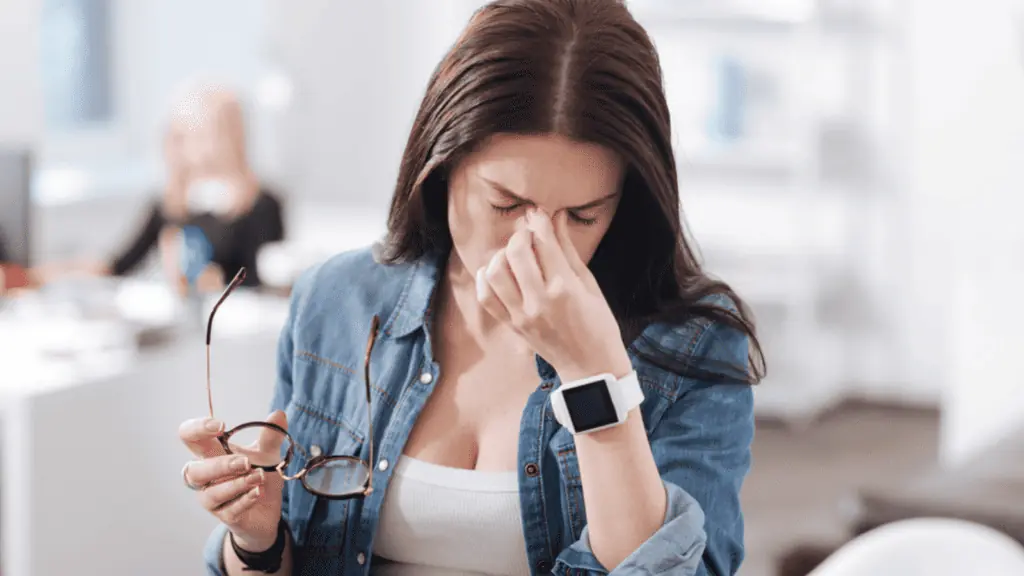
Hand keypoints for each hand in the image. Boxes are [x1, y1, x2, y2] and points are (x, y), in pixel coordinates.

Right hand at [179, 411, 287, 550]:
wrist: (267, 510)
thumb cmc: (258, 477)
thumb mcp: (267, 454)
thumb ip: (271, 436)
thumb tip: (278, 414)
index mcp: (211, 454)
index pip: (189, 438)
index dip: (197, 429)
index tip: (221, 426)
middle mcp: (206, 478)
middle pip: (193, 471)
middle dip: (220, 466)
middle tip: (246, 462)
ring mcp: (213, 499)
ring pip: (210, 494)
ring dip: (236, 484)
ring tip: (259, 477)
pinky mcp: (225, 517)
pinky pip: (229, 511)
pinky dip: (245, 500)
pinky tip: (257, 493)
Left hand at [476, 209, 630, 380]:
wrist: (590, 367)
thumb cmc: (598, 324)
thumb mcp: (590, 285)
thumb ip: (568, 250)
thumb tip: (555, 217)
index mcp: (565, 288)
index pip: (544, 243)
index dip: (539, 221)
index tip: (538, 213)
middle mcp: (540, 301)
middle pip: (516, 252)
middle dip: (521, 235)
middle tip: (529, 234)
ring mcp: (522, 315)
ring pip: (495, 272)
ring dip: (502, 256)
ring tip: (514, 256)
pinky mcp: (512, 326)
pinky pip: (485, 297)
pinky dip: (485, 279)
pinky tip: (497, 271)